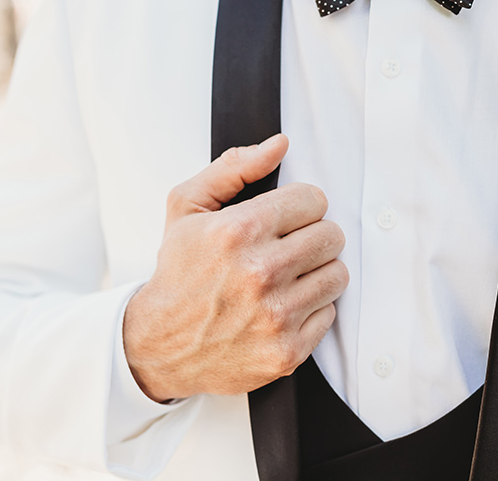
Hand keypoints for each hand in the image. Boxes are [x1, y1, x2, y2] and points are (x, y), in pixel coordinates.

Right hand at [122, 134, 347, 400]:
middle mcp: (260, 273)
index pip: (314, 200)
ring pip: (337, 274)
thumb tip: (281, 145)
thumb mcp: (187, 207)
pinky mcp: (287, 351)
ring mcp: (276, 316)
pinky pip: (329, 313)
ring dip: (316, 272)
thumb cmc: (178, 272)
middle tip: (287, 248)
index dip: (299, 207)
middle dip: (312, 237)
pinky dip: (311, 309)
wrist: (159, 345)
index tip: (284, 220)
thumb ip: (234, 167)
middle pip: (332, 236)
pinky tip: (282, 307)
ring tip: (287, 277)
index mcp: (239, 231)